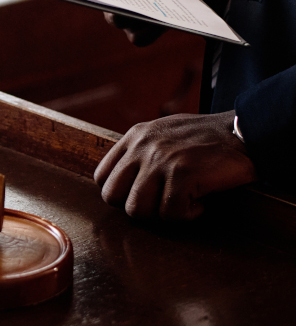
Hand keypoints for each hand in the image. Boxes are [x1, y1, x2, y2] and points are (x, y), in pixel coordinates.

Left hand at [93, 111, 253, 219]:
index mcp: (134, 137)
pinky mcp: (182, 174)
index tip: (142, 197)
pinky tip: (201, 202)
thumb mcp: (163, 133)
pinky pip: (171, 213)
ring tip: (182, 202)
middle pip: (113, 196)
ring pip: (137, 209)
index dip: (119, 194)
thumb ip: (141, 151)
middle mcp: (142, 147)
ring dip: (161, 214)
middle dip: (137, 207)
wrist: (244, 132)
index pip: (102, 176)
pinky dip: (188, 214)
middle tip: (162, 204)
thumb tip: (124, 181)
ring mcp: (160, 160)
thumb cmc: (207, 138)